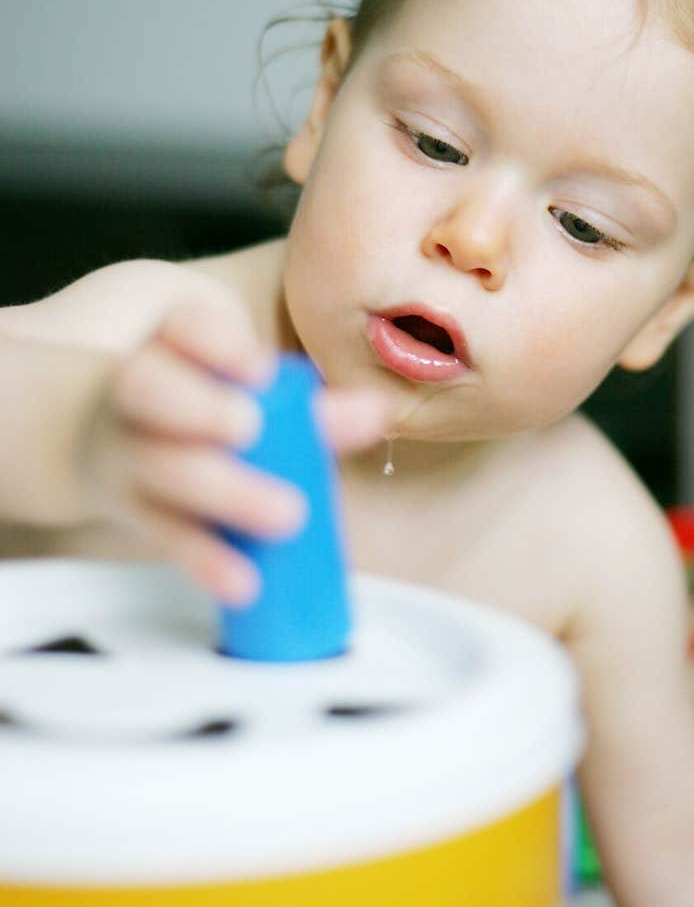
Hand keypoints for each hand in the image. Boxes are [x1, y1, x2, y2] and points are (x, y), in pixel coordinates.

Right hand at [75, 284, 390, 603]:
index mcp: (171, 342)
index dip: (218, 344)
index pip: (184, 327)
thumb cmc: (201, 400)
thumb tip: (374, 412)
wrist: (106, 436)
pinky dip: (205, 559)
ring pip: (158, 467)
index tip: (260, 369)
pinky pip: (163, 533)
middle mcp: (137, 389)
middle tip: (250, 429)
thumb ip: (308, 405)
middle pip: (150, 392)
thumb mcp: (245, 388)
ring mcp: (126, 450)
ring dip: (221, 493)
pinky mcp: (132, 509)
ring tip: (285, 516)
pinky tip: (244, 580)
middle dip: (201, 410)